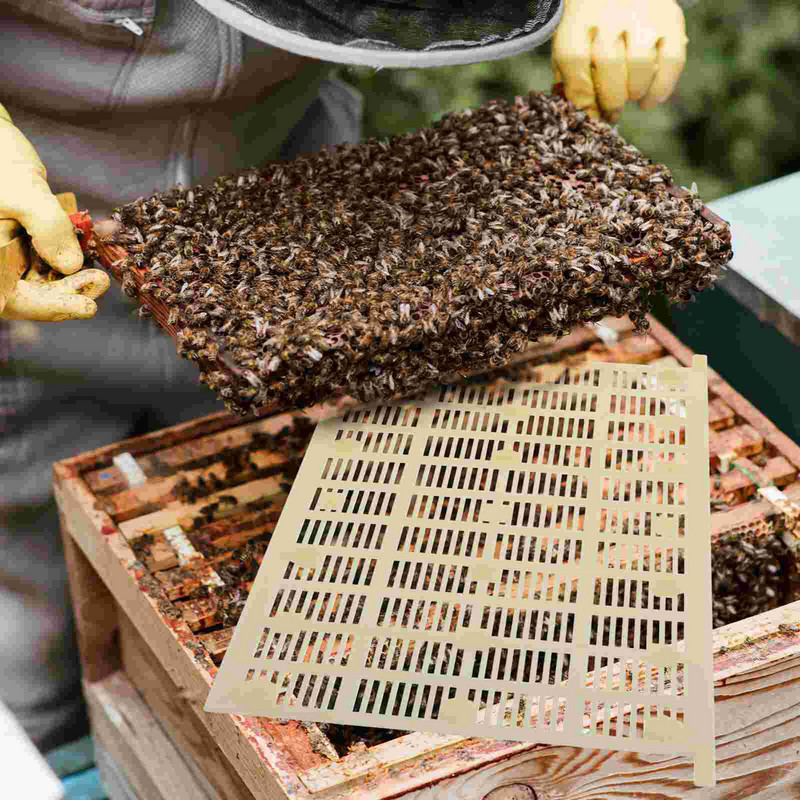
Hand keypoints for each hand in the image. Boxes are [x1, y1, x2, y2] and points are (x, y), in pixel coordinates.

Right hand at [0, 102, 106, 320]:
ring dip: (70, 280)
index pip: (10, 300)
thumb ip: (47, 227)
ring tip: (99, 276)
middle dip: (66, 293)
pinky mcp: (20, 244)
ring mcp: (4, 254)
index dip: (47, 308)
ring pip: (37, 282)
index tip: (86, 307)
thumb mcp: (23, 192)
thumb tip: (71, 264)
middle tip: (99, 284)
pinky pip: (44, 262)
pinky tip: (86, 257)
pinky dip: (67, 261)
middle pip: (26, 295)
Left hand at [551, 0, 688, 122]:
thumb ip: (570, 76)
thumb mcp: (570, 43)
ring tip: (630, 99)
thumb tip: (585, 113)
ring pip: (640, 64)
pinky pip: (672, 60)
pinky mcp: (671, 19)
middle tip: (611, 114)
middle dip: (610, 99)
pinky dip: (661, 88)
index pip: (574, 58)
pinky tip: (649, 100)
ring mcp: (643, 14)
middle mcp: (611, 12)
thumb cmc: (589, 25)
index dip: (579, 93)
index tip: (587, 112)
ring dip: (634, 92)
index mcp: (578, 18)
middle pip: (609, 63)